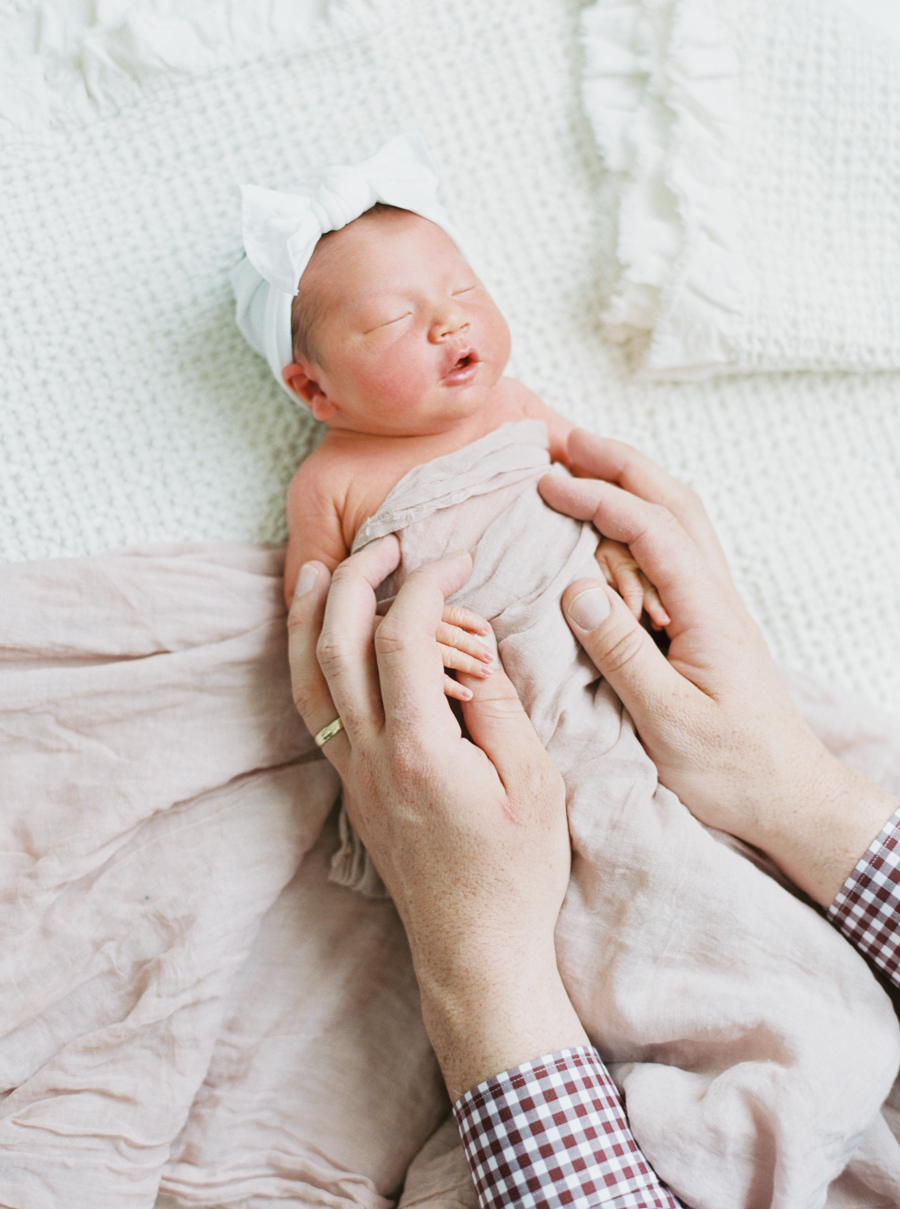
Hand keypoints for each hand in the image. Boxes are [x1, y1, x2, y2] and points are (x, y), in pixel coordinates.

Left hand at [288, 539, 587, 1097]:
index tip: (455, 559)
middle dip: (360, 578)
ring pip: (308, 678)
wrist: (475, 952)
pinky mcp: (352, 787)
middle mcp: (372, 757)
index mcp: (422, 751)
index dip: (426, 584)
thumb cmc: (515, 875)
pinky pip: (315, 710)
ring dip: (314, 616)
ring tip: (325, 568)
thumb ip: (500, 706)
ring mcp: (353, 774)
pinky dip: (310, 662)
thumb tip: (472, 648)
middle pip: (339, 645)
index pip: (403, 638)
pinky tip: (322, 638)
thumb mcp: (535, 784)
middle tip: (393, 542)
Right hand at [539, 430, 897, 906]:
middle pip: (673, 503)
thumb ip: (623, 652)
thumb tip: (575, 588)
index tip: (547, 482)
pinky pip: (676, 551)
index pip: (650, 530)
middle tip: (564, 440)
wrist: (789, 797)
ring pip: (680, 520)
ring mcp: (715, 607)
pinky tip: (618, 526)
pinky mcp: (708, 624)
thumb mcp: (669, 720)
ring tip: (585, 463)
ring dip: (634, 483)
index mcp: (707, 612)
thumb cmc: (733, 769)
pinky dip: (644, 519)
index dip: (598, 498)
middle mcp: (716, 596)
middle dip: (619, 463)